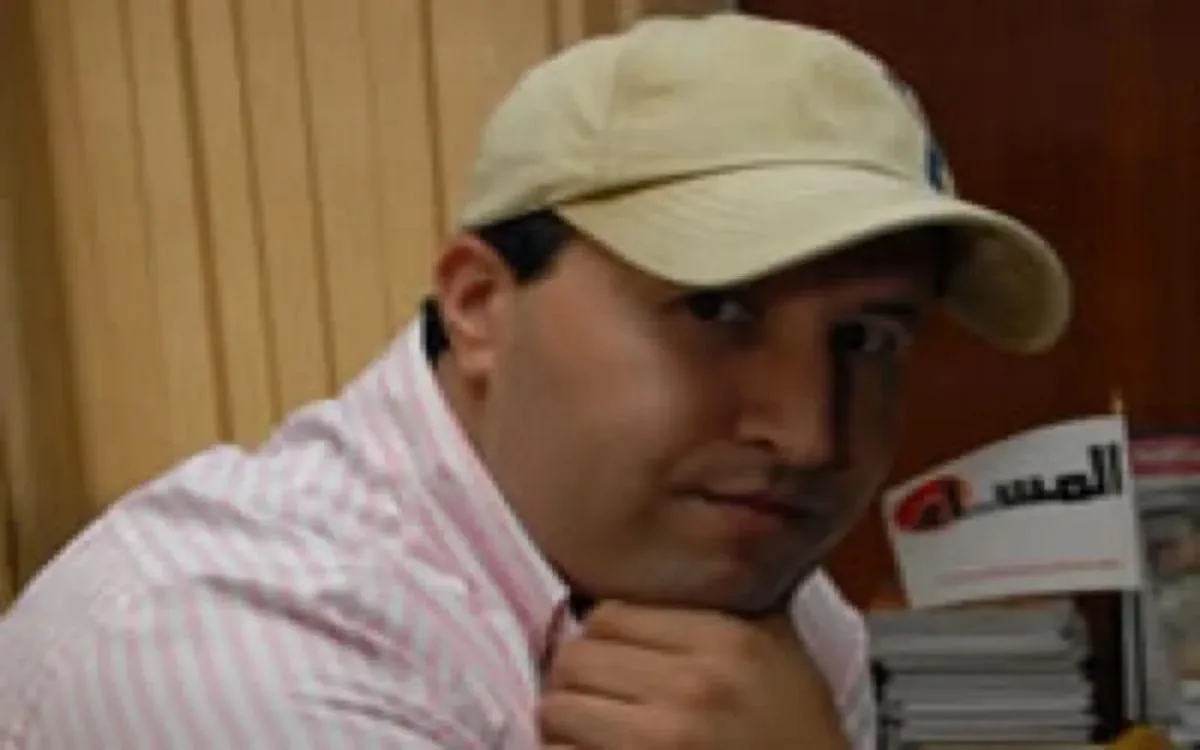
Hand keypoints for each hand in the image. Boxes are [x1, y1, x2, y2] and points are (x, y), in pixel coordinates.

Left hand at [539, 601, 850, 748]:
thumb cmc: (797, 732)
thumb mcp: (780, 649)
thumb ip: (735, 593)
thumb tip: (688, 542)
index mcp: (725, 641)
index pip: (609, 614)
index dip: (599, 636)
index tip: (609, 657)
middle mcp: (693, 686)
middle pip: (576, 658)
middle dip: (575, 678)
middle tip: (592, 695)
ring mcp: (663, 740)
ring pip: (557, 709)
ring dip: (565, 721)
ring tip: (590, 728)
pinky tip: (593, 749)